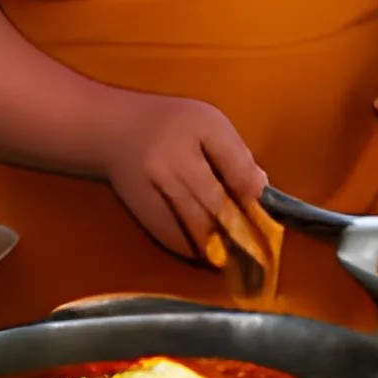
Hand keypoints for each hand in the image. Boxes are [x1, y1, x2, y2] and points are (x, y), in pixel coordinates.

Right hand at [91, 89, 268, 263]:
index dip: (256, 197)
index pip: (237, 171)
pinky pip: (174, 238)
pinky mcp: (142, 211)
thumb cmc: (168, 123)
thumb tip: (260, 191)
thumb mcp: (208, 122)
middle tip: (259, 245)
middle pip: (217, 204)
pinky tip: (208, 252)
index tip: (267, 212)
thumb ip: (235, 154)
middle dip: (242, 227)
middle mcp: (174, 159)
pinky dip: (194, 249)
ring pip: (198, 226)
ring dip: (222, 244)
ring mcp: (155, 189)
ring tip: (239, 255)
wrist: (110, 130)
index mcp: (199, 128)